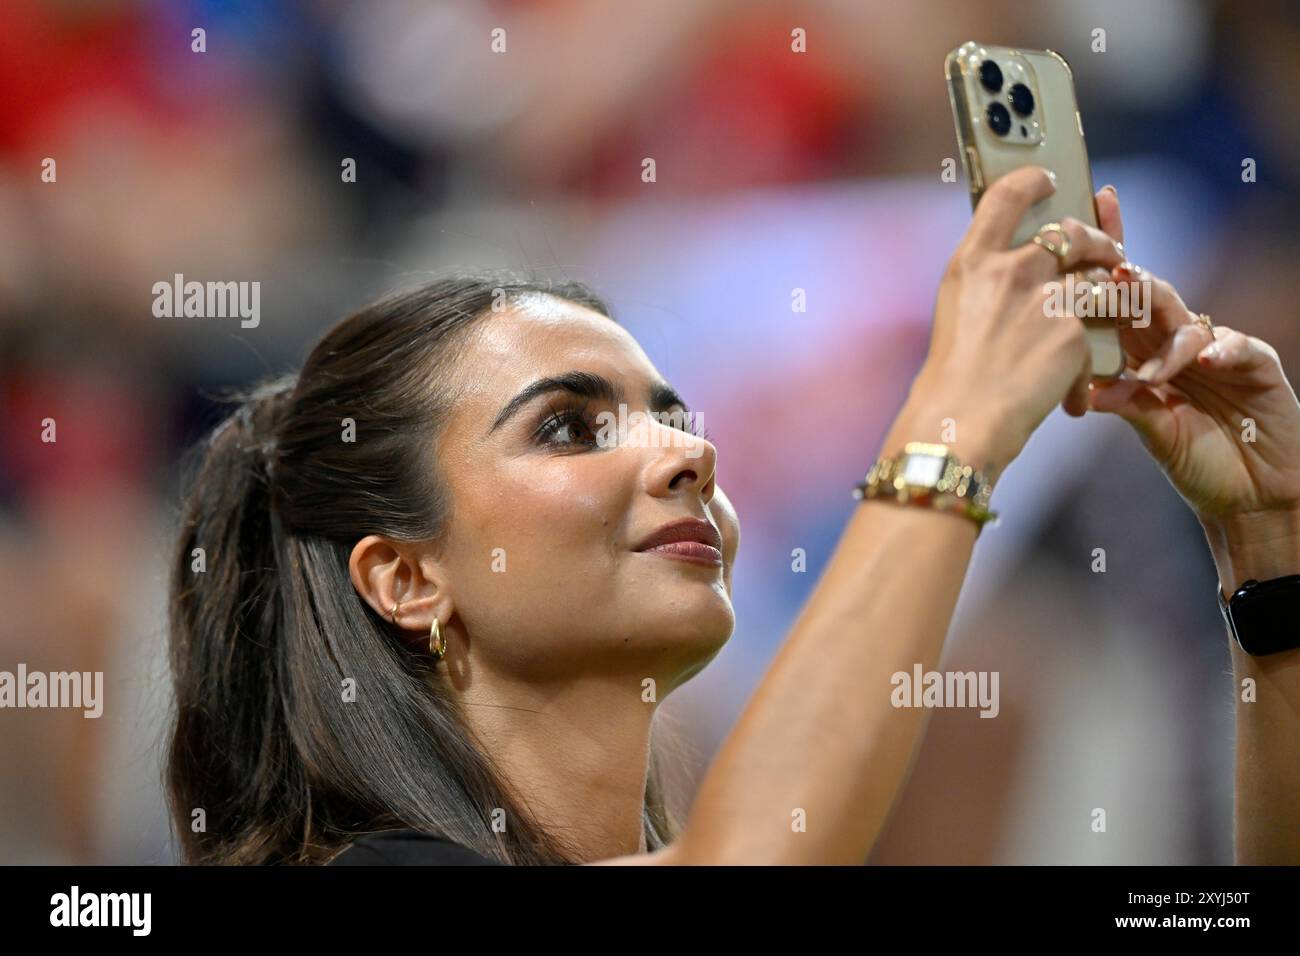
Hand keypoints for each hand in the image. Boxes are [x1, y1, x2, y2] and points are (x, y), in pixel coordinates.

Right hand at [892, 166, 1125, 474]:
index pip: (1005, 196)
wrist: (960, 422)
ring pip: (1100, 279)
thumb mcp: (957, 313)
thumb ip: (987, 283)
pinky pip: (1097, 336)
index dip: (1031, 179)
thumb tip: (1018, 272)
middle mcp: (1009, 271)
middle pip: (1071, 232)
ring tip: (1104, 321)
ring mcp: (1045, 299)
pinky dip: (1084, 368)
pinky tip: (1067, 393)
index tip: (1047, 177)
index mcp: (971, 263)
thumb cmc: (951, 379)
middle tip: (1103, 251)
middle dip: (1096, 240)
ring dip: (1109, 297)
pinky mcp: (1073, 333)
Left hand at [1085, 188, 1299, 523]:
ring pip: (1188, 321)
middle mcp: (1178, 342)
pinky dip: (1221, 351)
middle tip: (1115, 277)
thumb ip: (1124, 404)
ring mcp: (1218, 350)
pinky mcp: (1257, 365)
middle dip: (1133, 283)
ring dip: (1166, 341)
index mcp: (1145, 350)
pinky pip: (1239, 347)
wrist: (1247, 495)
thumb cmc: (1194, 458)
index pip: (1122, 299)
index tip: (1086, 220)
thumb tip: (1087, 390)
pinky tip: (1205, 360)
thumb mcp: (1149, 429)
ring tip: (1153, 371)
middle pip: (1153, 296)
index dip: (1109, 259)